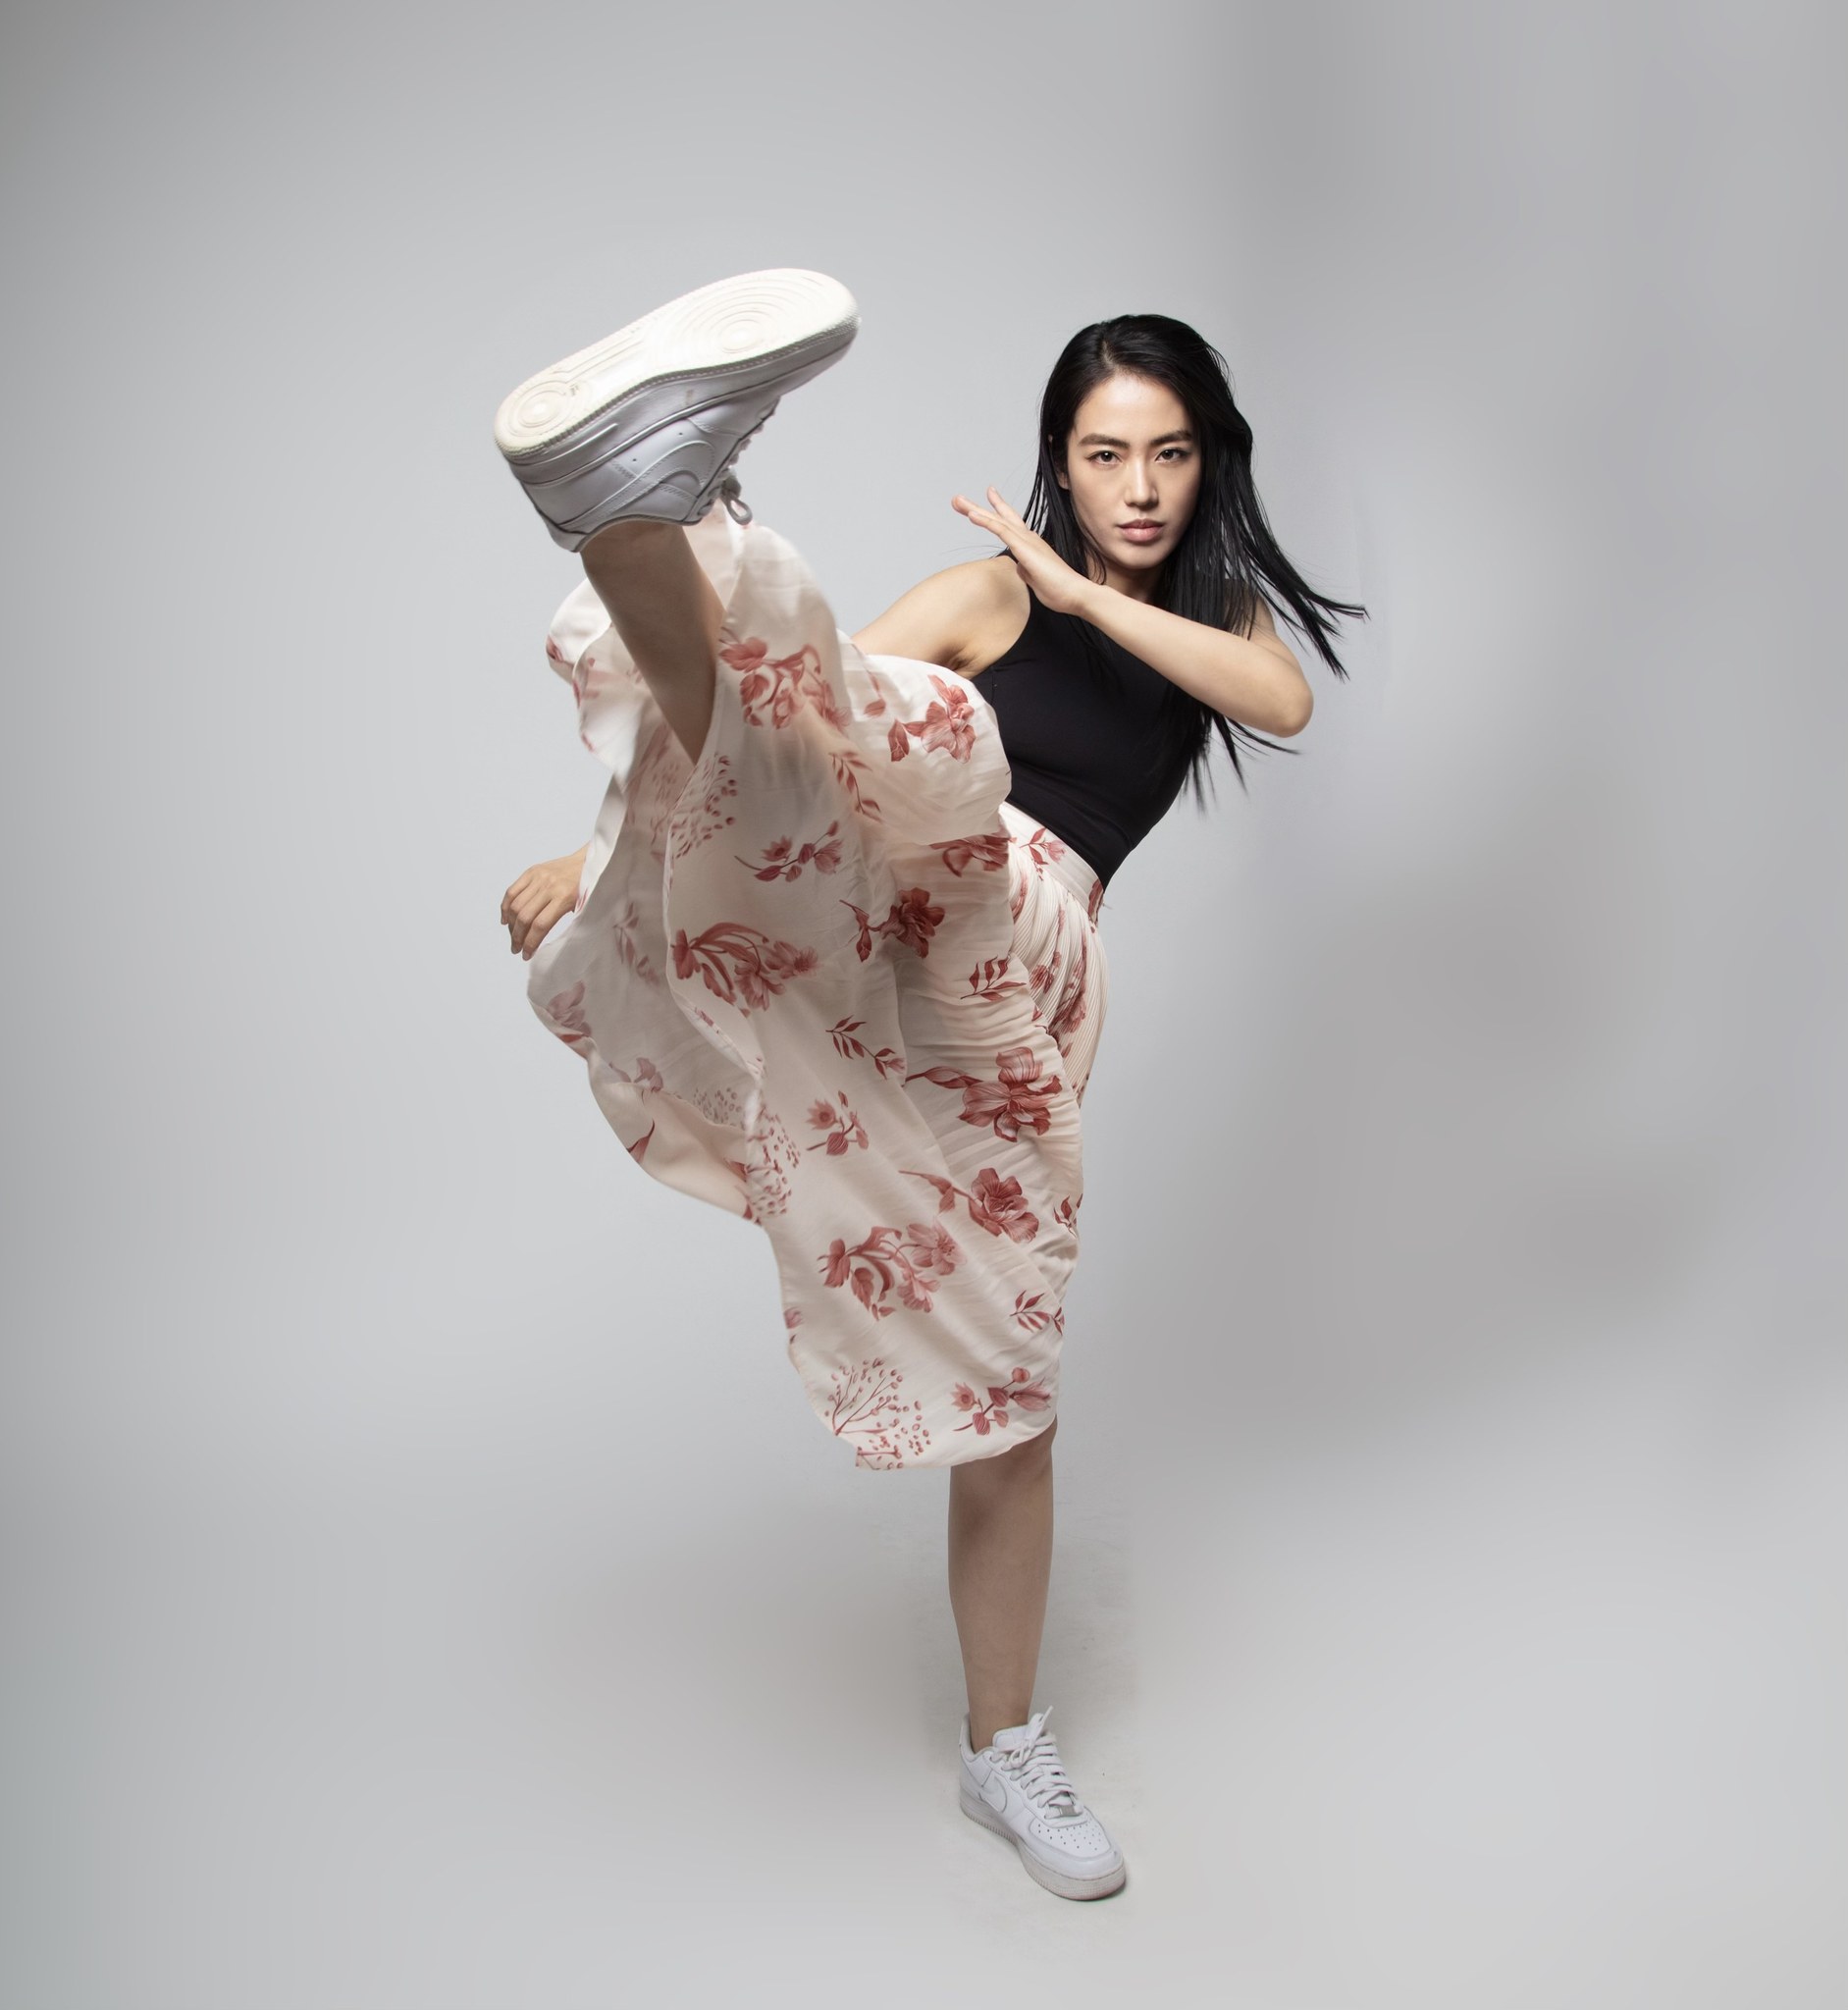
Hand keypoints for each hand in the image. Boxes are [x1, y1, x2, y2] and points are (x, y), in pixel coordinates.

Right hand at [501, 845, 587, 959]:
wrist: (589, 860)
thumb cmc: (589, 888)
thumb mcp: (584, 908)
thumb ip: (568, 923)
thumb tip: (545, 942)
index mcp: (564, 898)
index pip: (540, 926)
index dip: (530, 943)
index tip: (526, 955)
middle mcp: (549, 887)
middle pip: (525, 917)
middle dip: (517, 937)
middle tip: (516, 949)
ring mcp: (538, 878)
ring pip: (516, 906)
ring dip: (511, 925)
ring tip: (513, 937)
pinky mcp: (532, 871)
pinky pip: (512, 891)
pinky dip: (505, 907)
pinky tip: (505, 920)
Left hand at [951, 486, 1096, 617]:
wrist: (1075, 595)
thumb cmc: (1059, 591)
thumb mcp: (1035, 580)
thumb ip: (1025, 571)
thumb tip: (1019, 567)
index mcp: (1031, 546)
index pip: (1010, 524)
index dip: (998, 510)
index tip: (988, 496)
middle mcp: (1029, 539)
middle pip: (1000, 518)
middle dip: (978, 507)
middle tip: (958, 498)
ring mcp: (1027, 542)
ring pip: (997, 520)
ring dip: (975, 510)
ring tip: (957, 500)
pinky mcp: (1025, 549)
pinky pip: (1002, 531)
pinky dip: (986, 521)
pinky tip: (972, 515)